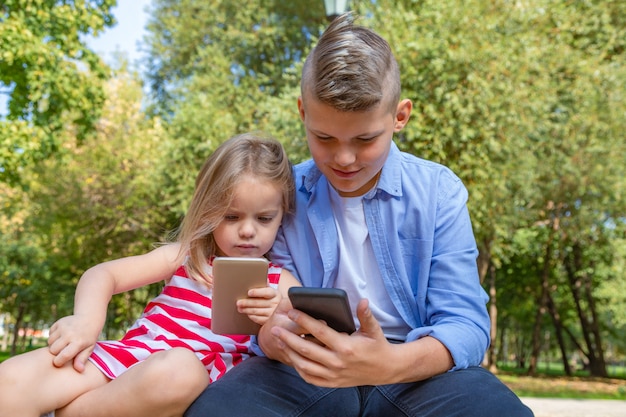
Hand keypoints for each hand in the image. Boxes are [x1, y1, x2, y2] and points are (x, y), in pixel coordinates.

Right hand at [47, 315, 100, 371]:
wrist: (89, 318)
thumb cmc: (89, 337)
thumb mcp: (89, 348)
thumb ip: (82, 359)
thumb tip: (79, 370)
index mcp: (78, 342)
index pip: (63, 356)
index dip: (59, 362)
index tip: (60, 362)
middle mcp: (70, 334)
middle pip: (53, 350)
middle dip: (56, 353)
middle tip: (64, 350)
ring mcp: (63, 327)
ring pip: (49, 342)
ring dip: (54, 344)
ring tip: (64, 343)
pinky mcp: (58, 323)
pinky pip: (49, 334)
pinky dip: (53, 337)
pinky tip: (62, 335)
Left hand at [237, 286, 281, 324]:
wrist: (281, 311)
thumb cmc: (272, 298)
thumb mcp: (271, 291)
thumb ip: (266, 286)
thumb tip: (265, 278)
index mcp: (275, 294)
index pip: (267, 292)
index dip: (257, 292)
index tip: (249, 292)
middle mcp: (275, 304)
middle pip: (259, 303)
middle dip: (247, 303)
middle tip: (238, 302)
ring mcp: (272, 313)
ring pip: (257, 311)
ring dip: (246, 310)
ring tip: (239, 308)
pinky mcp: (269, 321)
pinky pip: (258, 319)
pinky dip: (251, 316)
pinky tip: (246, 313)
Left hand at [261, 298, 395, 386]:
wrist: (385, 370)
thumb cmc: (377, 346)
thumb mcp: (373, 330)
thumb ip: (365, 315)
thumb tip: (362, 301)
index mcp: (346, 347)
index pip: (320, 331)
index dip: (304, 320)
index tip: (292, 311)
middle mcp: (337, 362)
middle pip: (306, 348)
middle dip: (288, 337)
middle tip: (275, 328)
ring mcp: (333, 375)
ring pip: (304, 364)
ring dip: (289, 352)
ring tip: (280, 341)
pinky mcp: (331, 383)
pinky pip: (309, 377)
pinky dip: (298, 367)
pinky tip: (292, 356)